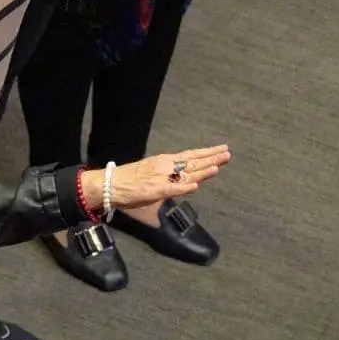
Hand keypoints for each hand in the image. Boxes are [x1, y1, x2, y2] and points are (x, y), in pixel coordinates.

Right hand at [82, 145, 230, 209]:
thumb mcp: (152, 176)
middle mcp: (165, 166)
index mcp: (164, 162)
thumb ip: (168, 180)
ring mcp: (161, 177)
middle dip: (211, 158)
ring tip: (219, 165)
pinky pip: (172, 188)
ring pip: (186, 173)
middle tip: (228, 153)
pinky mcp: (155, 190)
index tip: (221, 150)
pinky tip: (196, 186)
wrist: (110, 184)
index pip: (189, 156)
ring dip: (203, 170)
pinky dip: (184, 187)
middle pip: (192, 162)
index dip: (206, 154)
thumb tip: (182, 184)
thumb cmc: (128, 182)